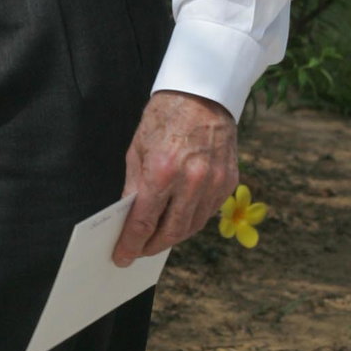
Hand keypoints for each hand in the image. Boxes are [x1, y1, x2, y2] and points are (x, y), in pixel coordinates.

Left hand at [113, 89, 238, 265]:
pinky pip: (208, 212)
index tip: (122, 257)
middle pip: (171, 232)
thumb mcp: (137, 150)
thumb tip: (130, 219)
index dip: (131, 244)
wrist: (203, 92)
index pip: (144, 222)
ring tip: (157, 239)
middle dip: (151, 246)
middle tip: (139, 251)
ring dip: (172, 237)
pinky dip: (192, 220)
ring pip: (192, 227)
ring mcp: (214, 183)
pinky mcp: (229, 181)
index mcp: (162, 171)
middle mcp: (192, 181)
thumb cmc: (165, 117)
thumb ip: (134, 188)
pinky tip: (179, 219)